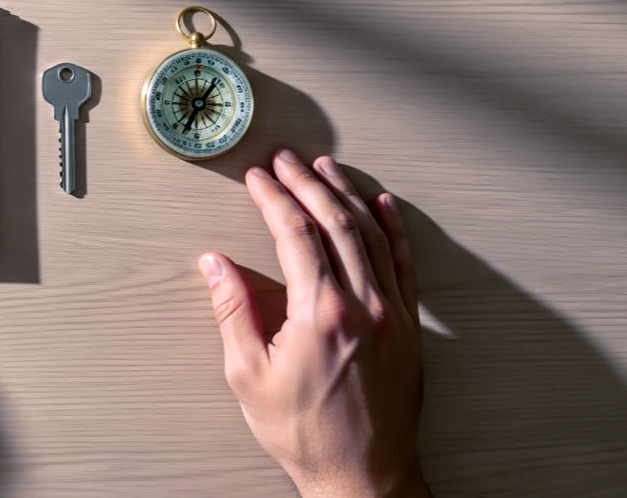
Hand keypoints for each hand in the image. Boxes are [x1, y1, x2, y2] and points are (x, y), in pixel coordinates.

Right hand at [197, 149, 427, 497]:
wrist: (363, 476)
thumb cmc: (305, 433)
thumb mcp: (249, 375)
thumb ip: (233, 311)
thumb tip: (216, 264)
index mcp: (321, 313)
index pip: (295, 234)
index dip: (273, 199)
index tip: (258, 179)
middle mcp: (364, 305)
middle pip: (335, 223)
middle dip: (307, 183)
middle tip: (285, 160)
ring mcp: (394, 314)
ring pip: (372, 234)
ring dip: (346, 195)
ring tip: (325, 169)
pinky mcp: (410, 326)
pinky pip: (404, 263)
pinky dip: (393, 228)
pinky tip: (382, 205)